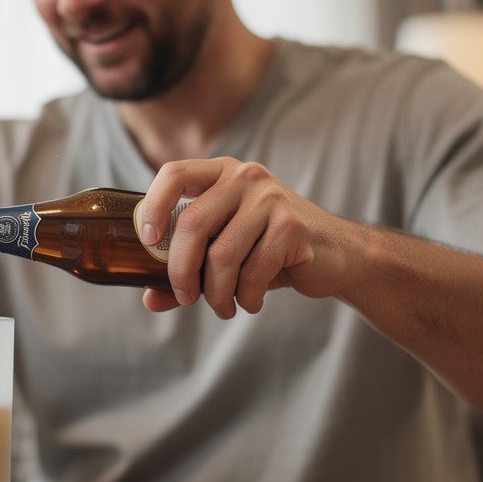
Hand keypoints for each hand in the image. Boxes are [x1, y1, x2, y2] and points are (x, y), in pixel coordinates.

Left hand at [137, 158, 356, 315]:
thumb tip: (149, 299)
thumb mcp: (223, 254)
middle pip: (192, 224)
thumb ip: (186, 271)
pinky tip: (250, 301)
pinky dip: (246, 297)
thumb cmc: (267, 250)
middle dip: (180, 271)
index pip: (174, 174)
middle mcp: (245, 177)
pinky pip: (253, 271)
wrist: (335, 253)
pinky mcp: (292, 226)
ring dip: (216, 293)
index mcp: (220, 174)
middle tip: (185, 297)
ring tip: (223, 307)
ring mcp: (271, 198)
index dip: (153, 206)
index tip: (147, 241)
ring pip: (222, 255)